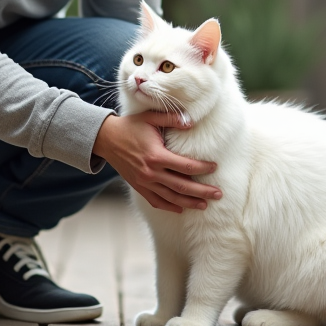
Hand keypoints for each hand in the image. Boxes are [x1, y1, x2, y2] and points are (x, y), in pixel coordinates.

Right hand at [93, 112, 220, 212]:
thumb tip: (192, 122)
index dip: (203, 168)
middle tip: (218, 194)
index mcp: (156, 155)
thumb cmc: (131, 126)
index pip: (186, 166)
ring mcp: (144, 182)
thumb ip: (172, 119)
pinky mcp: (139, 187)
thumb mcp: (150, 117)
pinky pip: (156, 201)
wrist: (106, 139)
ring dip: (190, 202)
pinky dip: (170, 207)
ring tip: (205, 205)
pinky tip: (181, 208)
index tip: (215, 167)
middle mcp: (151, 172)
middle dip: (203, 191)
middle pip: (183, 186)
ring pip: (172, 198)